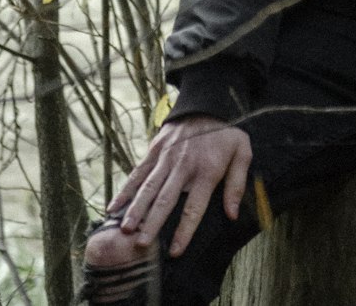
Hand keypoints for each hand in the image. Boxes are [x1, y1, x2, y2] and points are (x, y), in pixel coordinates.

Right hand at [109, 113, 251, 256]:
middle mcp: (184, 166)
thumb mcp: (242, 152)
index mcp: (206, 171)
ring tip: (125, 229)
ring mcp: (167, 157)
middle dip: (153, 223)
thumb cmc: (226, 133)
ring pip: (148, 187)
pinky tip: (113, 207)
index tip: (175, 252)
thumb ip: (237, 184)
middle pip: (165, 199)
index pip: (194, 207)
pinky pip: (138, 172)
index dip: (185, 230)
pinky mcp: (155, 150)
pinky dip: (125, 190)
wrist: (207, 102)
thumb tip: (232, 215)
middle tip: (140, 244)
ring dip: (136, 209)